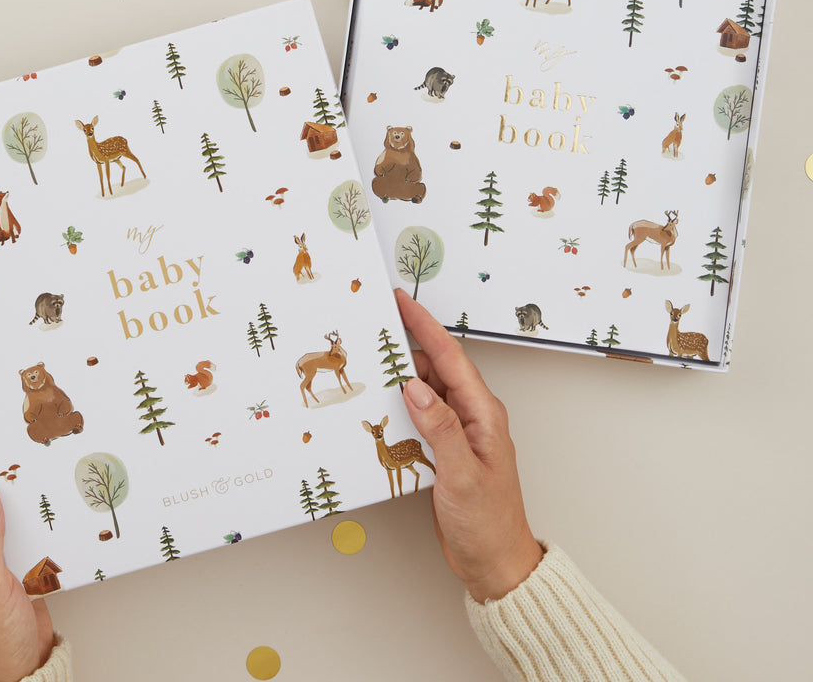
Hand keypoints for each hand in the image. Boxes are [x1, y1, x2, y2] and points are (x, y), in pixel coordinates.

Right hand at [395, 289, 544, 603]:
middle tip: (374, 325)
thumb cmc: (488, 522)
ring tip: (369, 359)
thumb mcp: (463, 475)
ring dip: (399, 375)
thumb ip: (440, 428)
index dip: (424, 326)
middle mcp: (470, 416)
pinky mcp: (443, 448)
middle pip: (434, 367)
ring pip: (424, 389)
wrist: (495, 562)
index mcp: (482, 413)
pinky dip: (399, 404)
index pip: (449, 357)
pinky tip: (380, 403)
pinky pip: (419, 414)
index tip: (401, 302)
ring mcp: (457, 432)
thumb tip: (415, 387)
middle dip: (405, 343)